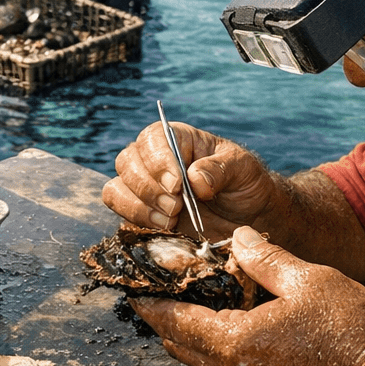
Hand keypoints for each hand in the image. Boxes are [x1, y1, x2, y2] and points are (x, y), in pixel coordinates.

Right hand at [102, 120, 285, 238]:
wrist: (248, 218)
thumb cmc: (245, 184)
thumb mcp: (243, 169)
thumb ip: (220, 169)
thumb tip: (194, 178)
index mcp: (179, 139)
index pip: (153, 138)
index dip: (158, 160)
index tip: (176, 185)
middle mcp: (155, 159)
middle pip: (127, 161)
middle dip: (148, 188)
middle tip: (176, 206)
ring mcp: (145, 186)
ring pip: (116, 187)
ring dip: (139, 206)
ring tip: (171, 219)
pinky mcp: (142, 212)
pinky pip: (120, 210)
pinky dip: (136, 219)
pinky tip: (164, 227)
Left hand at [130, 227, 364, 365]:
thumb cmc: (351, 330)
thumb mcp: (306, 279)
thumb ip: (263, 258)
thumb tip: (237, 238)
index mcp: (235, 344)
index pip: (174, 321)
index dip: (151, 302)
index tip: (134, 287)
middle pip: (181, 344)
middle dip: (167, 317)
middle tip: (161, 288)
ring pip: (201, 361)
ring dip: (192, 334)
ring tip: (194, 301)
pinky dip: (216, 349)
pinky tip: (230, 325)